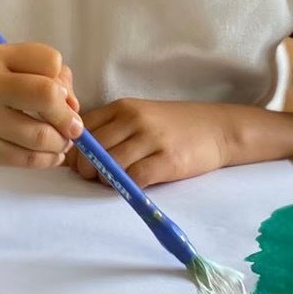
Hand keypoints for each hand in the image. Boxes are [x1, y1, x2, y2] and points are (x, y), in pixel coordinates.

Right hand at [0, 43, 81, 167]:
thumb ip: (34, 73)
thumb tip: (72, 105)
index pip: (49, 60)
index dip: (63, 80)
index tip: (61, 94)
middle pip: (47, 95)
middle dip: (68, 115)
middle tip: (73, 127)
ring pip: (40, 135)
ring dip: (61, 142)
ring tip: (62, 143)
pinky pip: (25, 159)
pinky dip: (47, 160)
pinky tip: (51, 156)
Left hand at [66, 99, 231, 187]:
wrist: (217, 129)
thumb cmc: (173, 127)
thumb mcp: (139, 117)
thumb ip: (110, 130)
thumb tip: (74, 157)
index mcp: (122, 107)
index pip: (83, 130)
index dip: (75, 152)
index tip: (80, 164)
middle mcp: (134, 119)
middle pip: (92, 150)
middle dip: (86, 170)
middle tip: (95, 178)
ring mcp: (152, 138)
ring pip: (110, 165)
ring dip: (106, 180)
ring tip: (115, 182)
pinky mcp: (168, 160)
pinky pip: (135, 177)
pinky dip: (128, 186)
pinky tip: (134, 184)